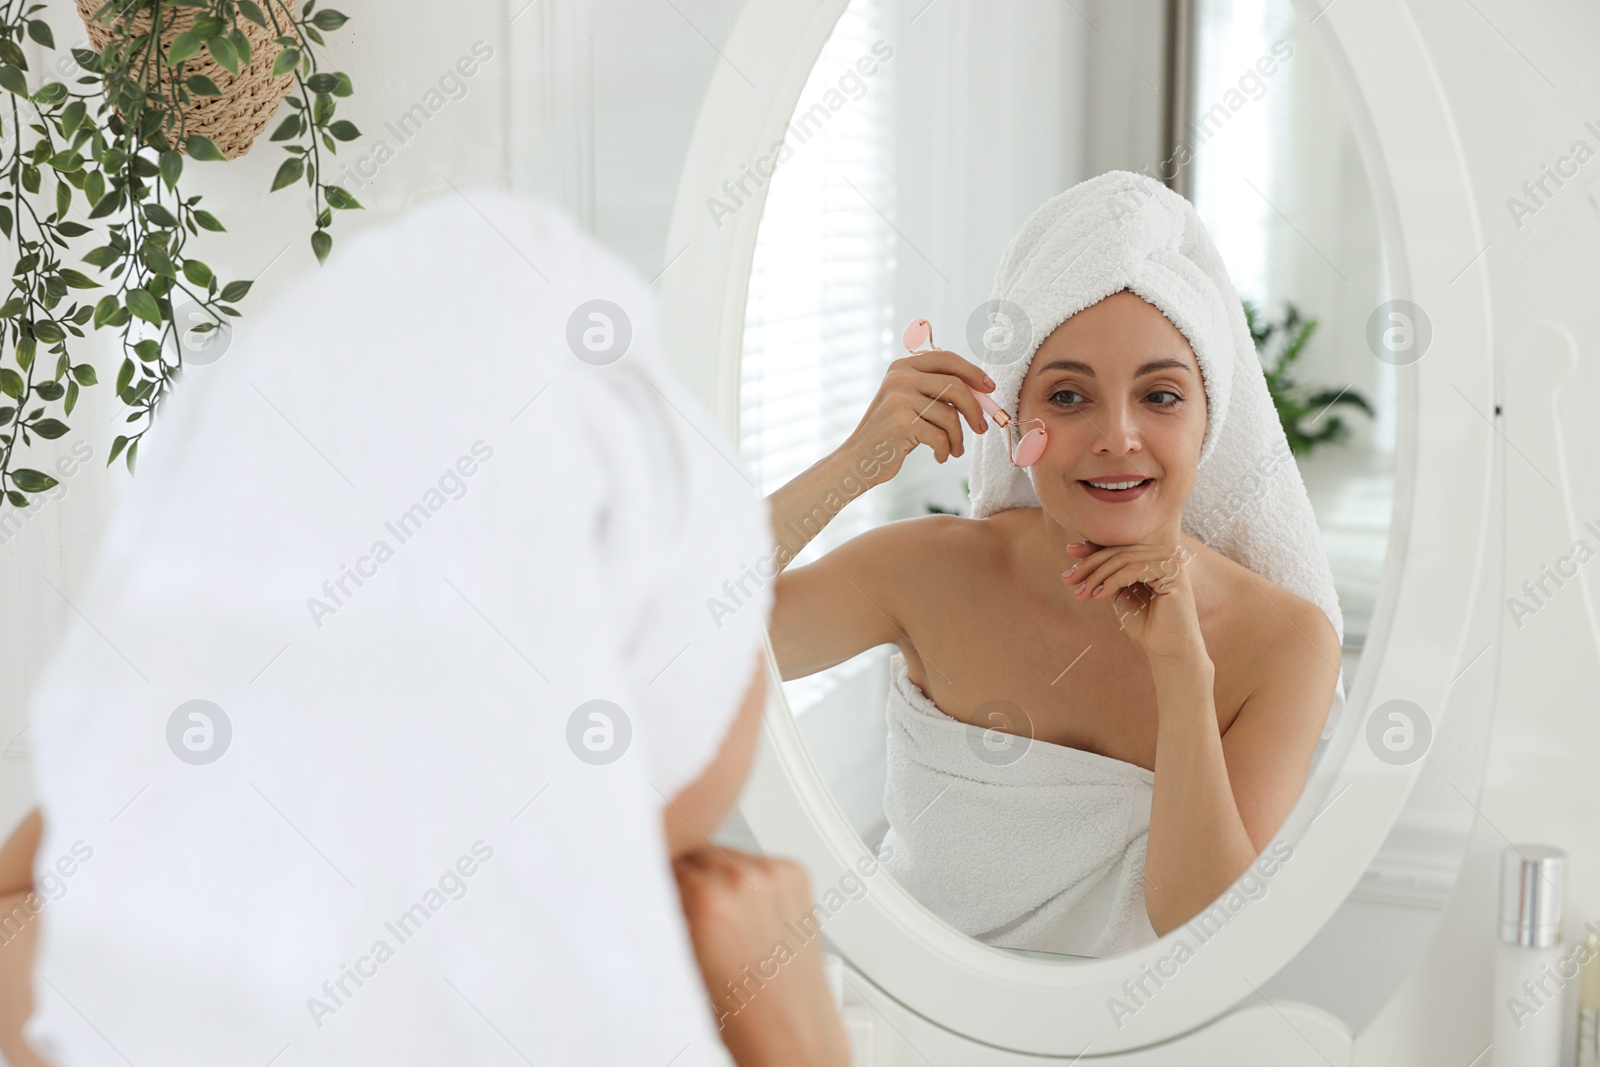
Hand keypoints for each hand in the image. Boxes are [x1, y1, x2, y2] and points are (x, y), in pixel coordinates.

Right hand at [673, 847, 849, 1066]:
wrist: (789, 1026)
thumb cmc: (737, 1007)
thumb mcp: (681, 956)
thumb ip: (668, 910)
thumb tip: (659, 880)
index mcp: (706, 900)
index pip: (668, 861)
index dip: (661, 879)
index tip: (661, 888)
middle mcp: (742, 881)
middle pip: (698, 852)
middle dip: (691, 877)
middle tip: (694, 912)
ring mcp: (773, 875)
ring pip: (728, 854)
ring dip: (721, 875)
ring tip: (727, 918)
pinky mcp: (795, 874)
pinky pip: (759, 862)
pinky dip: (751, 879)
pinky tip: (752, 913)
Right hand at [841, 347, 994, 487]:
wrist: (859, 459)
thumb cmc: (892, 433)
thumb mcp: (910, 402)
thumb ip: (937, 390)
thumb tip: (981, 390)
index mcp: (903, 366)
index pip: (947, 360)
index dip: (973, 372)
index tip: (989, 388)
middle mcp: (900, 377)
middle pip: (955, 385)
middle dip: (974, 408)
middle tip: (981, 427)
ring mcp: (899, 398)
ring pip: (950, 415)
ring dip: (958, 438)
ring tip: (954, 449)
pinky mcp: (902, 422)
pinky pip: (941, 436)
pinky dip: (946, 450)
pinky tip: (940, 456)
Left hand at [1062, 539, 1208, 663]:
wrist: (1167, 649)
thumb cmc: (1144, 622)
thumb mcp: (1118, 592)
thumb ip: (1105, 571)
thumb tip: (1075, 549)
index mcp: (1152, 554)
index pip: (1118, 546)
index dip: (1093, 548)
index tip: (1069, 550)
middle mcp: (1164, 553)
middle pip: (1119, 551)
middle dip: (1090, 565)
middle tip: (1067, 579)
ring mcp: (1171, 560)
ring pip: (1124, 559)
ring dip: (1098, 576)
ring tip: (1081, 593)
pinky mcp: (1173, 572)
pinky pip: (1135, 569)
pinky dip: (1113, 581)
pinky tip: (1099, 595)